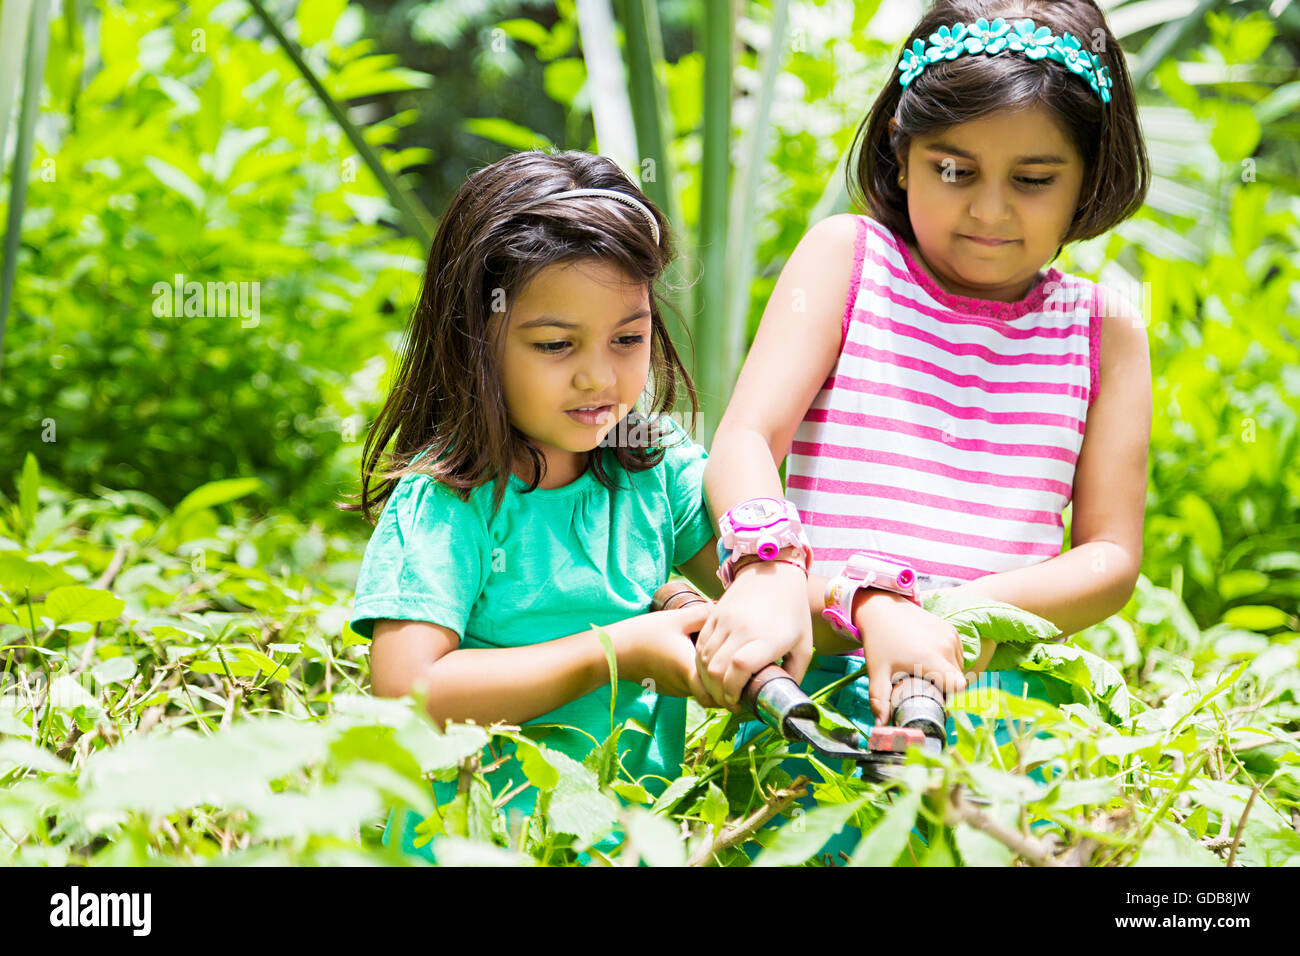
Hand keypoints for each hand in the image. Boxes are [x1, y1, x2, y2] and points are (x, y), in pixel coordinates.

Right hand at [621, 604, 728, 708]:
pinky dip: (697, 678)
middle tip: (738, 672)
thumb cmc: (644, 634)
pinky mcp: (667, 687)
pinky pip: (689, 686)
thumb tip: (725, 609)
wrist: (613, 651)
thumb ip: (703, 613)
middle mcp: (684, 686)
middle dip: (726, 687)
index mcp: (690, 671)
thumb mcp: (676, 618)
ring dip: (711, 681)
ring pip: (701, 691)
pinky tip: (697, 660)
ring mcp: (675, 689)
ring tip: (721, 661)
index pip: (719, 695)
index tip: (746, 682)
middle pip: (714, 696)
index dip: (734, 691)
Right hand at [693, 558, 812, 709]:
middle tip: (728, 701)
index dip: (733, 689)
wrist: (774, 572)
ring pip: (704, 659)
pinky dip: (702, 663)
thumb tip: (781, 699)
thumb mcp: (804, 645)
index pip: (741, 667)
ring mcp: (726, 620)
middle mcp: (743, 628)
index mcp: (768, 638)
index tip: (738, 701)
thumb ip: (794, 674)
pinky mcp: (714, 614)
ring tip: (720, 689)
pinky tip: (712, 672)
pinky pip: (701, 645)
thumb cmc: (793, 612)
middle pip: (717, 668)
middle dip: (719, 692)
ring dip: (708, 680)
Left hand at [856, 592, 966, 724]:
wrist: (881, 607)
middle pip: (957, 680)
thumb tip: (881, 727)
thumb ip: (880, 701)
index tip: (934, 701)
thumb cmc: (879, 641)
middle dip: (945, 688)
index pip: (958, 687)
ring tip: (925, 672)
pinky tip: (929, 658)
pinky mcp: (951, 629)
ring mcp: (951, 636)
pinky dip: (948, 660)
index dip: (950, 699)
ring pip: (959, 667)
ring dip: (946, 674)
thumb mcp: (877, 672)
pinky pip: (957, 653)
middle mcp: (946, 647)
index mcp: (931, 659)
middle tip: (924, 688)